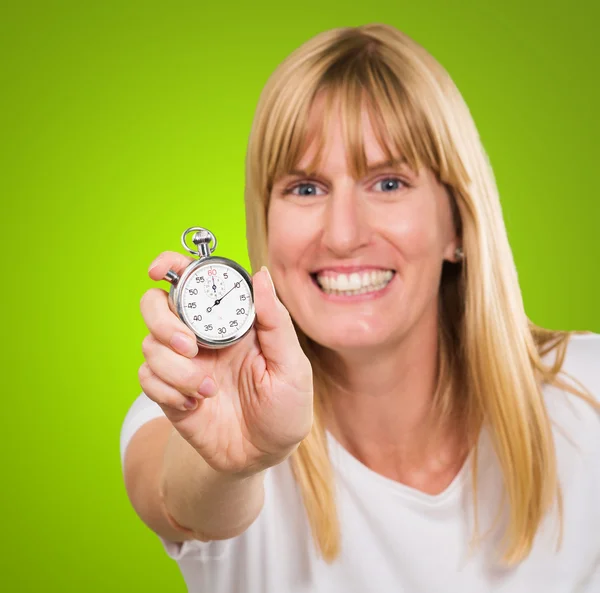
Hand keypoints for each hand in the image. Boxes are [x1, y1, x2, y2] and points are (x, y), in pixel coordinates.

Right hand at [139, 251, 313, 476]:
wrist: (264, 456)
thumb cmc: (285, 408)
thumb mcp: (291, 366)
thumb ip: (275, 321)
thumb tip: (260, 274)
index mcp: (232, 320)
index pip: (196, 280)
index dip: (173, 265)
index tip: (160, 269)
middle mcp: (203, 336)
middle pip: (157, 304)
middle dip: (164, 321)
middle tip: (189, 346)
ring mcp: (183, 363)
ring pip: (150, 344)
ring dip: (177, 369)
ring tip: (209, 390)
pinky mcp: (169, 391)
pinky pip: (146, 378)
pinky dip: (168, 391)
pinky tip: (195, 405)